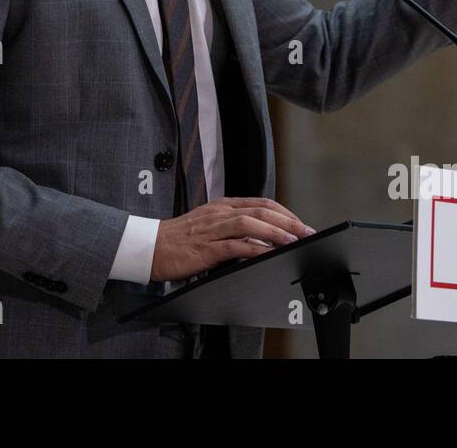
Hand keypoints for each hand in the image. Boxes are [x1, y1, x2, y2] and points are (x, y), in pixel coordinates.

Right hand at [149, 197, 315, 281]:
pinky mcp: (206, 248)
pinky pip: (235, 245)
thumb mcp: (208, 226)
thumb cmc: (178, 239)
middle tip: (307, 232)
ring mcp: (212, 230)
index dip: (285, 213)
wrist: (149, 247)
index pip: (261, 203)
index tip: (301, 224)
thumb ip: (232, 228)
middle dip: (288, 221)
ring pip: (251, 223)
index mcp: (222, 207)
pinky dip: (255, 248)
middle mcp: (219, 213)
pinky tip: (268, 253)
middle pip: (261, 211)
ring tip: (294, 240)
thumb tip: (261, 237)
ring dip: (276, 231)